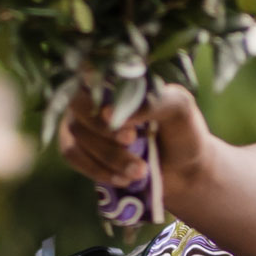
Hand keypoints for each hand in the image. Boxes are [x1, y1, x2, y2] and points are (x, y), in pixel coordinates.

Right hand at [58, 82, 210, 188]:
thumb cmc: (182, 131)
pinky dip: (96, 169)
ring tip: (139, 171)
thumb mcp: (178, 109)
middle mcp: (94, 93)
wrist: (183, 169)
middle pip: (79, 106)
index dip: (106, 105)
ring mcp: (82, 118)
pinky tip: (121, 179)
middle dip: (105, 133)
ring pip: (76, 134)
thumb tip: (110, 113)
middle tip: (133, 146)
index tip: (129, 131)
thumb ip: (151, 103)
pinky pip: (71, 154)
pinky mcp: (77, 145)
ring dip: (108, 157)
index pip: (95, 77)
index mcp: (118, 76)